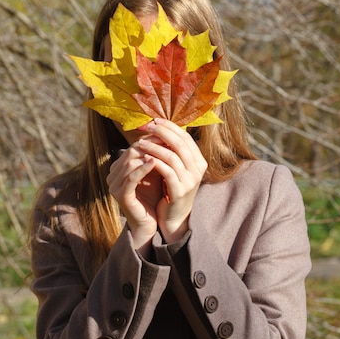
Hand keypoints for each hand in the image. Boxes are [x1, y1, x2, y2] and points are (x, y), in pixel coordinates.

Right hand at [106, 144, 162, 254]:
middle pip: (131, 152)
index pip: (135, 147)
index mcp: (119, 168)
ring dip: (148, 155)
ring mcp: (114, 185)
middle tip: (167, 141)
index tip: (169, 137)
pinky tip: (155, 162)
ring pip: (130, 162)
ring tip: (164, 151)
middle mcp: (113, 175)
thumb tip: (168, 135)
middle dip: (150, 146)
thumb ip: (156, 156)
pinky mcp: (120, 195)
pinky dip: (143, 168)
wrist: (150, 223)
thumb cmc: (153, 197)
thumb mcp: (154, 173)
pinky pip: (131, 177)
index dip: (151, 140)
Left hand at [136, 118, 206, 242]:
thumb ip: (172, 151)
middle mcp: (198, 169)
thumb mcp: (176, 168)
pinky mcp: (179, 192)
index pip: (186, 137)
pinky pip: (167, 172)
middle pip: (180, 143)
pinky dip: (155, 162)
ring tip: (140, 143)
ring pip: (172, 156)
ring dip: (155, 147)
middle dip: (162, 132)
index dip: (170, 127)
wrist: (173, 217)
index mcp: (199, 161)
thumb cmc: (171, 189)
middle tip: (147, 126)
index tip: (154, 120)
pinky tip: (144, 158)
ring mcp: (190, 181)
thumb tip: (160, 126)